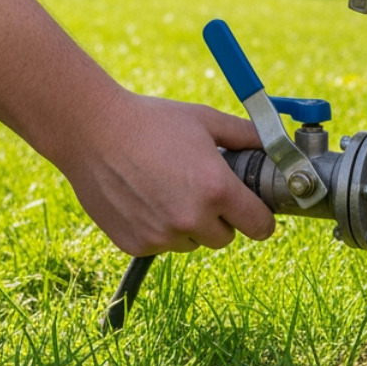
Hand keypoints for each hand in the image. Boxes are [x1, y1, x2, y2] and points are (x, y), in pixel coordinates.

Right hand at [51, 86, 275, 256]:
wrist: (92, 132)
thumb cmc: (151, 121)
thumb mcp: (205, 120)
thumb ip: (246, 135)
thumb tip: (274, 144)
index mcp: (216, 190)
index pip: (260, 227)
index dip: (260, 218)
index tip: (255, 211)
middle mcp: (192, 219)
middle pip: (226, 238)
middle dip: (221, 218)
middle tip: (202, 189)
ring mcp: (162, 236)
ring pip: (192, 242)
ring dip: (189, 225)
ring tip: (168, 188)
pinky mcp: (136, 245)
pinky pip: (161, 245)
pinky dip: (159, 229)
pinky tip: (145, 198)